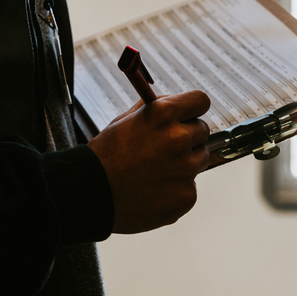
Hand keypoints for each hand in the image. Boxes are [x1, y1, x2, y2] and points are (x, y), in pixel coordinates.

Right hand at [88, 90, 210, 233]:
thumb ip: (153, 108)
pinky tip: (153, 189)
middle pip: (202, 131)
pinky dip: (176, 188)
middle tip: (163, 148)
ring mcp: (185, 169)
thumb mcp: (124, 120)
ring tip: (155, 170)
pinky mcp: (187, 195)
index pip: (200, 101)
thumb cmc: (104, 157)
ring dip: (184, 162)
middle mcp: (178, 139)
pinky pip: (190, 186)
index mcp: (163, 114)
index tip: (187, 116)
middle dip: (187, 137)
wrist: (93, 194)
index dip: (192, 109)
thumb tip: (173, 103)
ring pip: (200, 159)